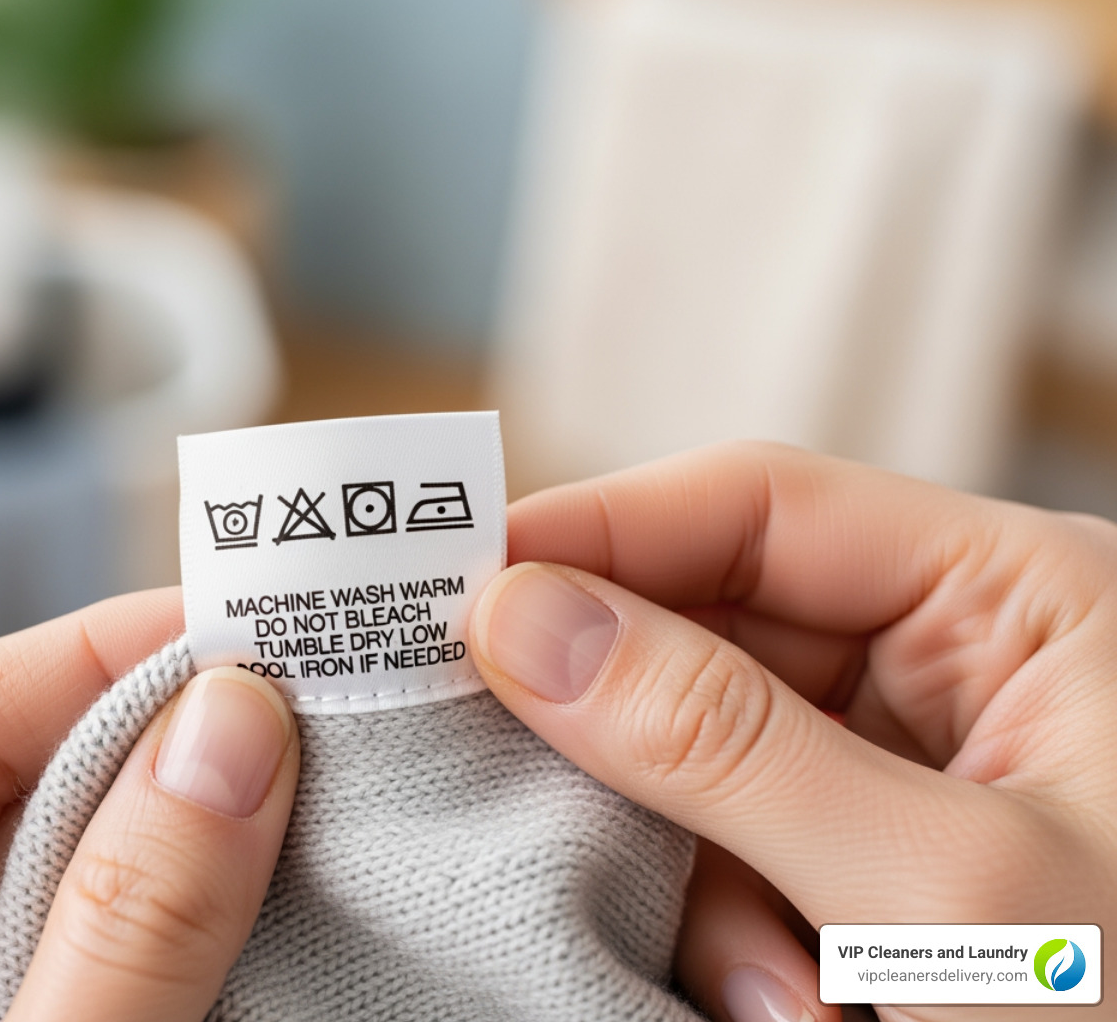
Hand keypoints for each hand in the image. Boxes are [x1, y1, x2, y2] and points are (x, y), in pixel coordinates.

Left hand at [0, 589, 299, 1021]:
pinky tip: (279, 899)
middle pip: (13, 810)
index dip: (82, 661)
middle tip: (317, 706)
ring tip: (323, 797)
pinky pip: (106, 971)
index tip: (231, 622)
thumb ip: (120, 931)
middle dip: (164, 754)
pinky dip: (191, 937)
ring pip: (76, 894)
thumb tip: (234, 732)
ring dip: (197, 850)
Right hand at [470, 441, 1116, 1021]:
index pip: (761, 505)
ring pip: (701, 756)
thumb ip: (720, 744)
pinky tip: (793, 1004)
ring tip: (781, 995)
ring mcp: (905, 757)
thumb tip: (523, 623)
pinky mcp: (865, 849)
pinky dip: (732, 932)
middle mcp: (955, 656)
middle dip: (643, 750)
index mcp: (1020, 598)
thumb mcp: (936, 888)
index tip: (458, 584)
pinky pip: (730, 843)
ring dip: (697, 880)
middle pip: (710, 631)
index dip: (598, 532)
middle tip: (523, 788)